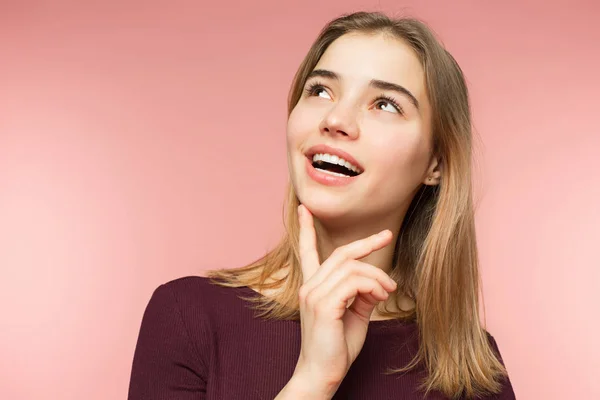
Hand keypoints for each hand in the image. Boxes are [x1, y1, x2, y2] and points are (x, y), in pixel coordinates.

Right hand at [291, 204, 396, 395]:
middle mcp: (309, 287)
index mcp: (312, 287)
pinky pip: (355, 282)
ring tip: (389, 291)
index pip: (306, 252)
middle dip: (366, 243)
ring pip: (352, 267)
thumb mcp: (353, 315)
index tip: (304, 209)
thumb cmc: (336, 347)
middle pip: (341, 254)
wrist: (322, 374)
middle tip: (386, 235)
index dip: (306, 229)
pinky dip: (373, 286)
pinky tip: (380, 297)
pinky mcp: (324, 305)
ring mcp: (314, 294)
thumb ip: (361, 295)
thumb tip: (375, 281)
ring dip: (378, 276)